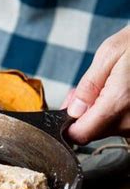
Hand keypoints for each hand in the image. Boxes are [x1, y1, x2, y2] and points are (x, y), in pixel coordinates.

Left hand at [63, 26, 129, 144]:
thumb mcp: (109, 54)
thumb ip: (87, 86)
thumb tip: (73, 111)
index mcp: (118, 103)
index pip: (81, 134)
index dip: (68, 124)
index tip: (67, 110)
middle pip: (93, 132)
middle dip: (84, 113)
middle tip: (90, 88)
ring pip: (107, 128)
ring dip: (100, 111)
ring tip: (108, 85)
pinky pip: (122, 124)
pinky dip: (115, 111)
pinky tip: (120, 92)